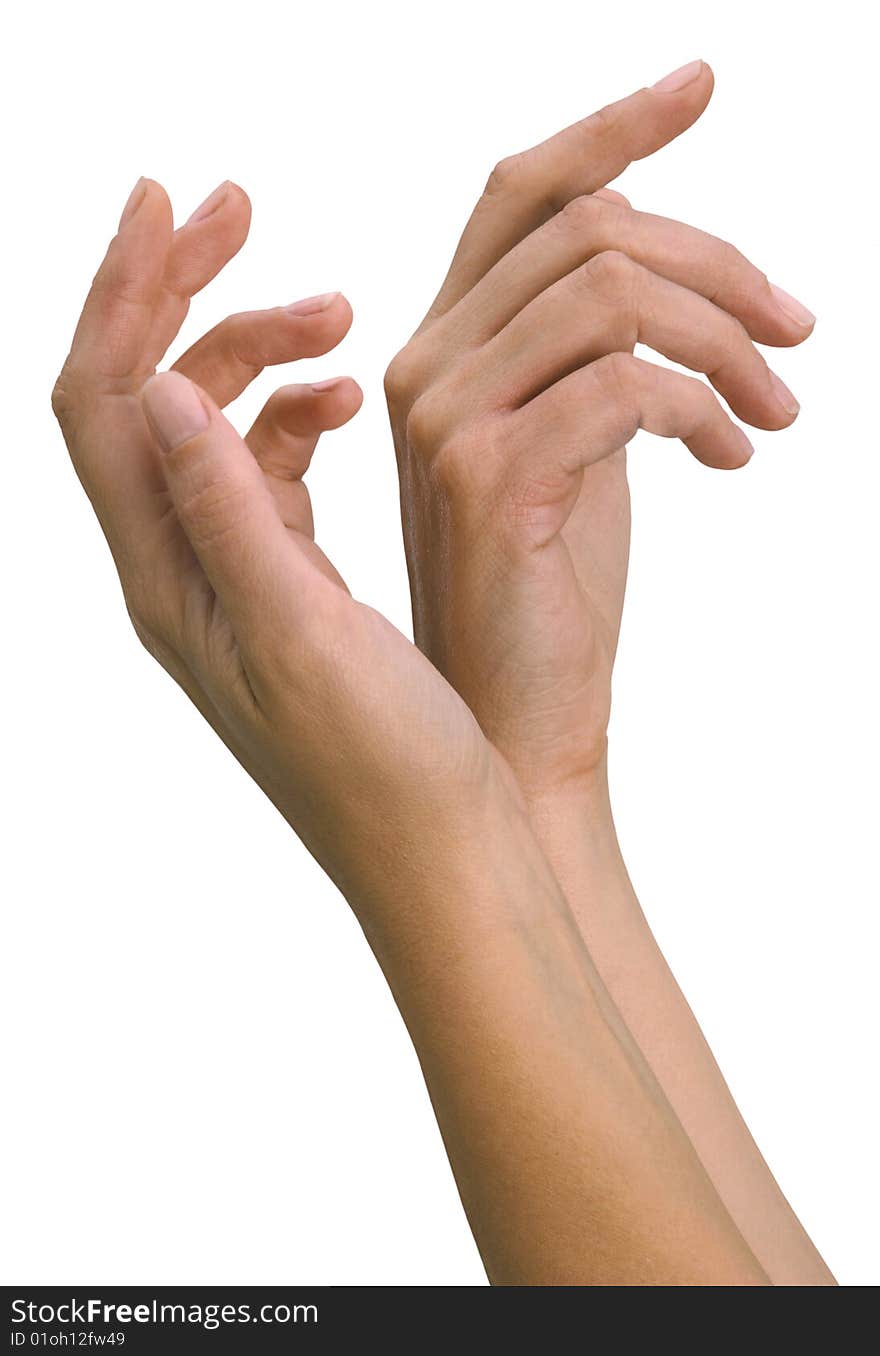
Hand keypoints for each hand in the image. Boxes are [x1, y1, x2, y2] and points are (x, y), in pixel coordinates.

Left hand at [52, 177, 495, 912]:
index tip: (172, 198)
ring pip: (211, 426)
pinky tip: (356, 400)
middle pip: (145, 397)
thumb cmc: (383, 769)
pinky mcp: (289, 587)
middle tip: (250, 211)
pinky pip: (268, 470)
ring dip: (257, 353)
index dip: (121, 292)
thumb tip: (157, 381)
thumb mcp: (296, 634)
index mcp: (168, 580)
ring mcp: (234, 578)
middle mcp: (182, 572)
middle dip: (186, 294)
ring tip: (341, 319)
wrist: (441, 850)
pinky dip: (299, 413)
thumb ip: (225, 510)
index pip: (101, 404)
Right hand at [385, 62, 814, 797]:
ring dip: (724, 337)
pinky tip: (733, 456)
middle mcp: (429, 365)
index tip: (700, 84)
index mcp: (448, 348)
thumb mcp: (581, 445)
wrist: (522, 719)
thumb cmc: (551, 590)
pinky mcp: (486, 475)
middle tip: (796, 330)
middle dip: (720, 262)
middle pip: (587, 227)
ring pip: (612, 292)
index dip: (613, 127)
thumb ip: (599, 353)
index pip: (522, 191)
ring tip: (775, 406)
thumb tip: (678, 273)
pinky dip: (699, 406)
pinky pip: (622, 383)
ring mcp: (447, 417)